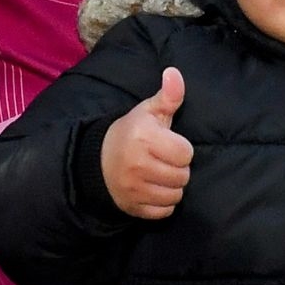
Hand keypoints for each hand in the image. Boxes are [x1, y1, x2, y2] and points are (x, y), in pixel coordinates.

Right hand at [100, 67, 192, 219]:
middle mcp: (138, 164)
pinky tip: (153, 189)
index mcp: (144, 137)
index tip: (168, 144)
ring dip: (172, 186)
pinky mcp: (133, 207)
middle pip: (183, 176)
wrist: (98, 160)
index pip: (185, 153)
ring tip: (160, 174)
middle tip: (163, 160)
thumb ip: (168, 96)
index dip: (180, 148)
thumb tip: (174, 73)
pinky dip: (163, 203)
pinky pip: (164, 211)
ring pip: (175, 195)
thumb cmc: (131, 133)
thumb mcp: (149, 111)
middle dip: (178, 168)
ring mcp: (134, 188)